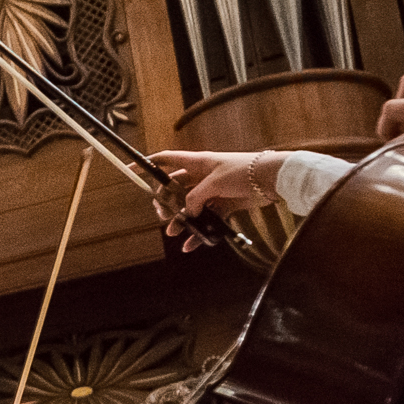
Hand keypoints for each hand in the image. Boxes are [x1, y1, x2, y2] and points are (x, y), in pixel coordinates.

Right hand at [151, 150, 274, 249]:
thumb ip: (195, 198)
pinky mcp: (225, 205)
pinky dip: (201, 232)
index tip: (131, 169)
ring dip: (181, 220)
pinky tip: (193, 244)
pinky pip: (207, 220)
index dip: (148, 164)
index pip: (166, 160)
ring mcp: (213, 191)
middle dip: (165, 202)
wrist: (273, 179)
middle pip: (174, 188)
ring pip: (189, 207)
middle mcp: (202, 176)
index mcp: (197, 163)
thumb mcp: (214, 183)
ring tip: (174, 232)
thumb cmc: (244, 172)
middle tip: (162, 214)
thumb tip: (187, 213)